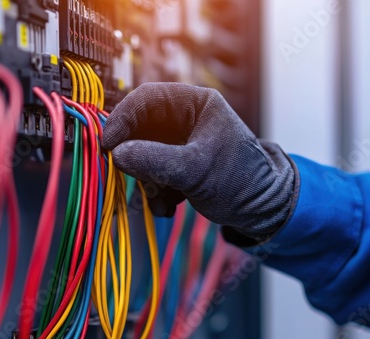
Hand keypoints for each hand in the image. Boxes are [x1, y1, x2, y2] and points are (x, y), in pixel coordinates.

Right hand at [101, 82, 295, 241]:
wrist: (261, 210)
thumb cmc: (242, 181)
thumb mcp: (196, 169)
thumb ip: (156, 160)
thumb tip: (117, 154)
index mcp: (196, 104)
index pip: (148, 98)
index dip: (123, 118)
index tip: (108, 143)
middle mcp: (186, 120)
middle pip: (141, 128)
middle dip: (136, 156)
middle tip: (133, 176)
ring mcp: (180, 144)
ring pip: (143, 153)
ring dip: (146, 180)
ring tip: (161, 198)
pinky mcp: (177, 165)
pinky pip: (153, 172)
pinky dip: (155, 191)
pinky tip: (168, 205)